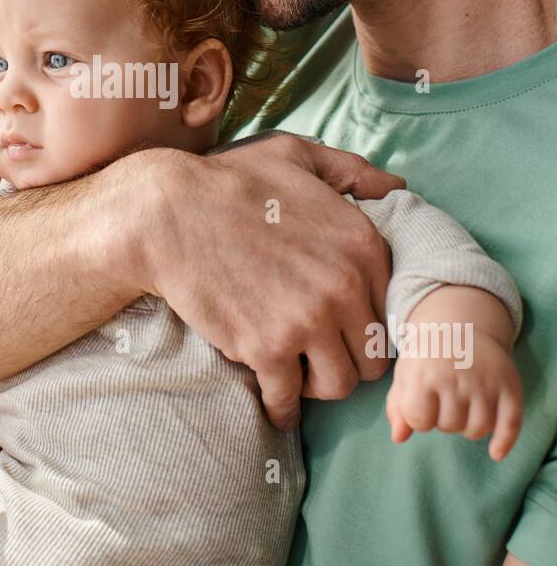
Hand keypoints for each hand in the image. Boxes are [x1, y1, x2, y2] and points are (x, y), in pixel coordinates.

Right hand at [136, 134, 403, 429]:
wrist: (167, 213)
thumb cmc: (230, 181)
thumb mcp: (298, 156)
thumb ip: (354, 171)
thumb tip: (398, 187)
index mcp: (362, 243)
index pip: (392, 309)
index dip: (367, 321)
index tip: (344, 328)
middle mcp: (345, 286)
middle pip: (373, 355)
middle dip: (347, 358)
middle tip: (319, 353)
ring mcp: (307, 321)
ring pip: (339, 385)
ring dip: (318, 385)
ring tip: (297, 372)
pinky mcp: (266, 349)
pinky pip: (288, 400)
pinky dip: (281, 409)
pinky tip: (275, 405)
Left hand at [386, 287, 522, 460]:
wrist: (460, 324)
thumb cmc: (427, 356)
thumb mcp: (405, 375)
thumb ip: (397, 408)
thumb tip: (398, 438)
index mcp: (424, 372)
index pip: (419, 421)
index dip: (418, 418)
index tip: (421, 405)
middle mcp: (455, 376)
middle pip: (449, 426)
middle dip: (444, 419)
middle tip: (445, 398)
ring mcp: (484, 381)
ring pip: (477, 429)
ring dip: (468, 426)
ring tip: (463, 406)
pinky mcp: (508, 384)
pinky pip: (511, 423)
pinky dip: (504, 442)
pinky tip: (495, 453)